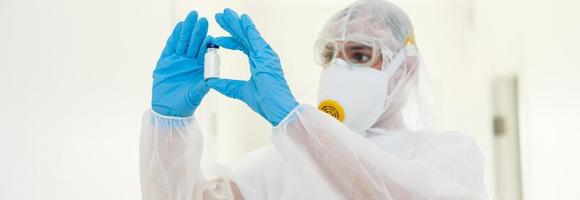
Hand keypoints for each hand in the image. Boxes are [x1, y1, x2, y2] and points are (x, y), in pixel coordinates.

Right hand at [152, 11, 211, 116]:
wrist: (168, 110)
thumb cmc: (185, 104)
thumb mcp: (196, 94)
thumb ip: (202, 86)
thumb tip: (212, 80)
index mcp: (200, 68)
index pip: (204, 53)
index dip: (206, 44)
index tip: (211, 35)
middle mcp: (190, 62)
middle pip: (194, 43)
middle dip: (198, 31)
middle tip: (202, 19)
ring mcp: (178, 60)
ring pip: (183, 42)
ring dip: (187, 30)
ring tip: (191, 17)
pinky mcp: (166, 61)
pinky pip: (171, 46)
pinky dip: (175, 36)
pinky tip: (179, 26)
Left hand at [207, 9, 297, 125]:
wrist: (277, 108)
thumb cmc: (265, 102)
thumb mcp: (240, 91)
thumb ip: (226, 85)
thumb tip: (210, 82)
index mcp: (259, 62)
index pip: (242, 46)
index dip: (229, 40)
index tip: (217, 38)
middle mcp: (264, 56)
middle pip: (244, 37)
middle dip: (231, 26)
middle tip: (220, 16)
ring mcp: (266, 55)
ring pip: (248, 34)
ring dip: (236, 23)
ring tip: (225, 13)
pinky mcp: (266, 56)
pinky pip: (255, 38)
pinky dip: (248, 28)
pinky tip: (241, 19)